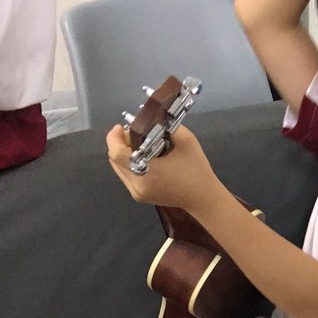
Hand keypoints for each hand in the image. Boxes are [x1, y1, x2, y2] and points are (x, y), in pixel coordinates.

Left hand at [105, 124, 222, 213]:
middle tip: (132, 134)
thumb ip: (167, 127)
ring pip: (118, 168)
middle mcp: (138, 185)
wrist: (203, 197)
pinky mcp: (138, 196)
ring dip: (123, 154)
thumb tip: (150, 120)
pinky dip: (129, 164)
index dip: (114, 138)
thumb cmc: (196, 170)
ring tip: (137, 145)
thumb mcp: (187, 141)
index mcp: (148, 172)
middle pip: (114, 160)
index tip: (121, 127)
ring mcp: (137, 192)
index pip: (117, 153)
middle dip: (119, 144)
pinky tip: (142, 158)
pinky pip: (125, 175)